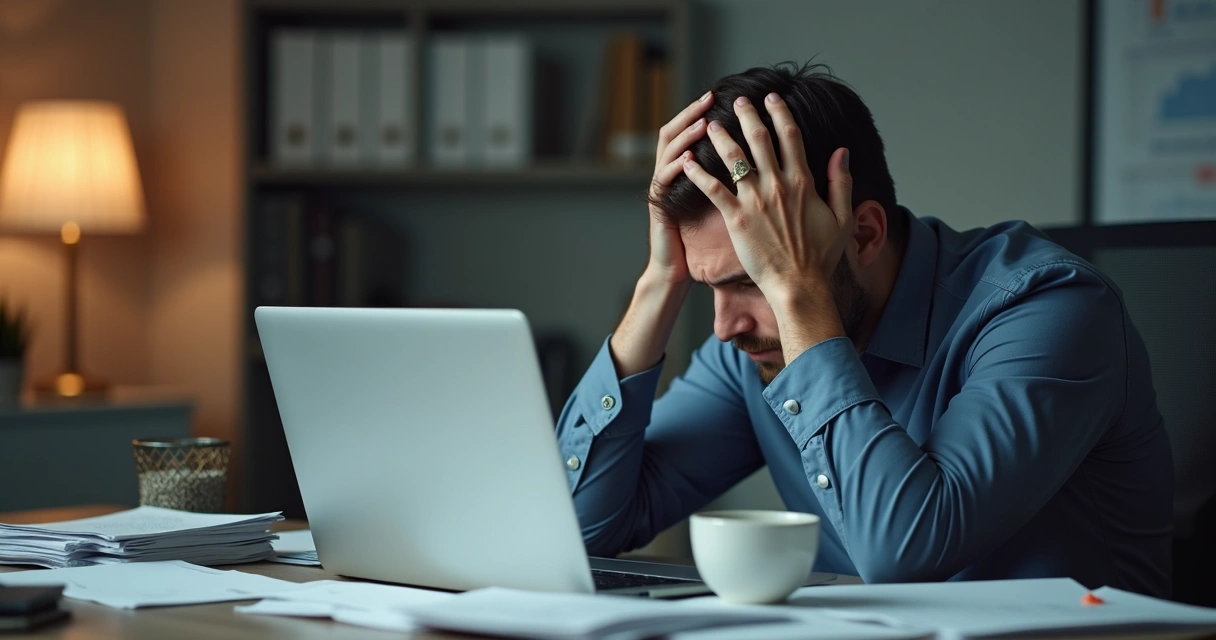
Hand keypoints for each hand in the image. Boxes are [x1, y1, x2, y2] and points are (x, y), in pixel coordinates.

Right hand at [644, 91, 714, 284]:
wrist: (676, 269)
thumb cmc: (701, 240)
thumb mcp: (715, 203)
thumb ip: (727, 180)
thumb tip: (756, 160)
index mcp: (686, 171)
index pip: (693, 131)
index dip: (706, 113)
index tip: (725, 99)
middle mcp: (670, 172)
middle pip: (676, 131)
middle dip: (693, 112)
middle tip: (710, 96)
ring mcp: (662, 186)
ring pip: (668, 150)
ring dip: (686, 135)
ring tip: (703, 123)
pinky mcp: (658, 204)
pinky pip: (664, 179)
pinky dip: (676, 166)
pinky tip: (688, 158)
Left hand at [681, 93, 852, 303]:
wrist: (799, 284)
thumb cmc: (822, 256)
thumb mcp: (842, 216)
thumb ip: (841, 181)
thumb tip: (842, 152)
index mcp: (803, 182)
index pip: (790, 136)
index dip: (780, 113)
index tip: (772, 98)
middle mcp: (778, 185)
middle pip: (760, 138)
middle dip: (747, 114)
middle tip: (738, 100)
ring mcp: (755, 200)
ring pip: (734, 158)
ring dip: (720, 137)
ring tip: (709, 124)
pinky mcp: (736, 218)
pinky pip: (713, 189)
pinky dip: (698, 173)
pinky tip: (687, 161)